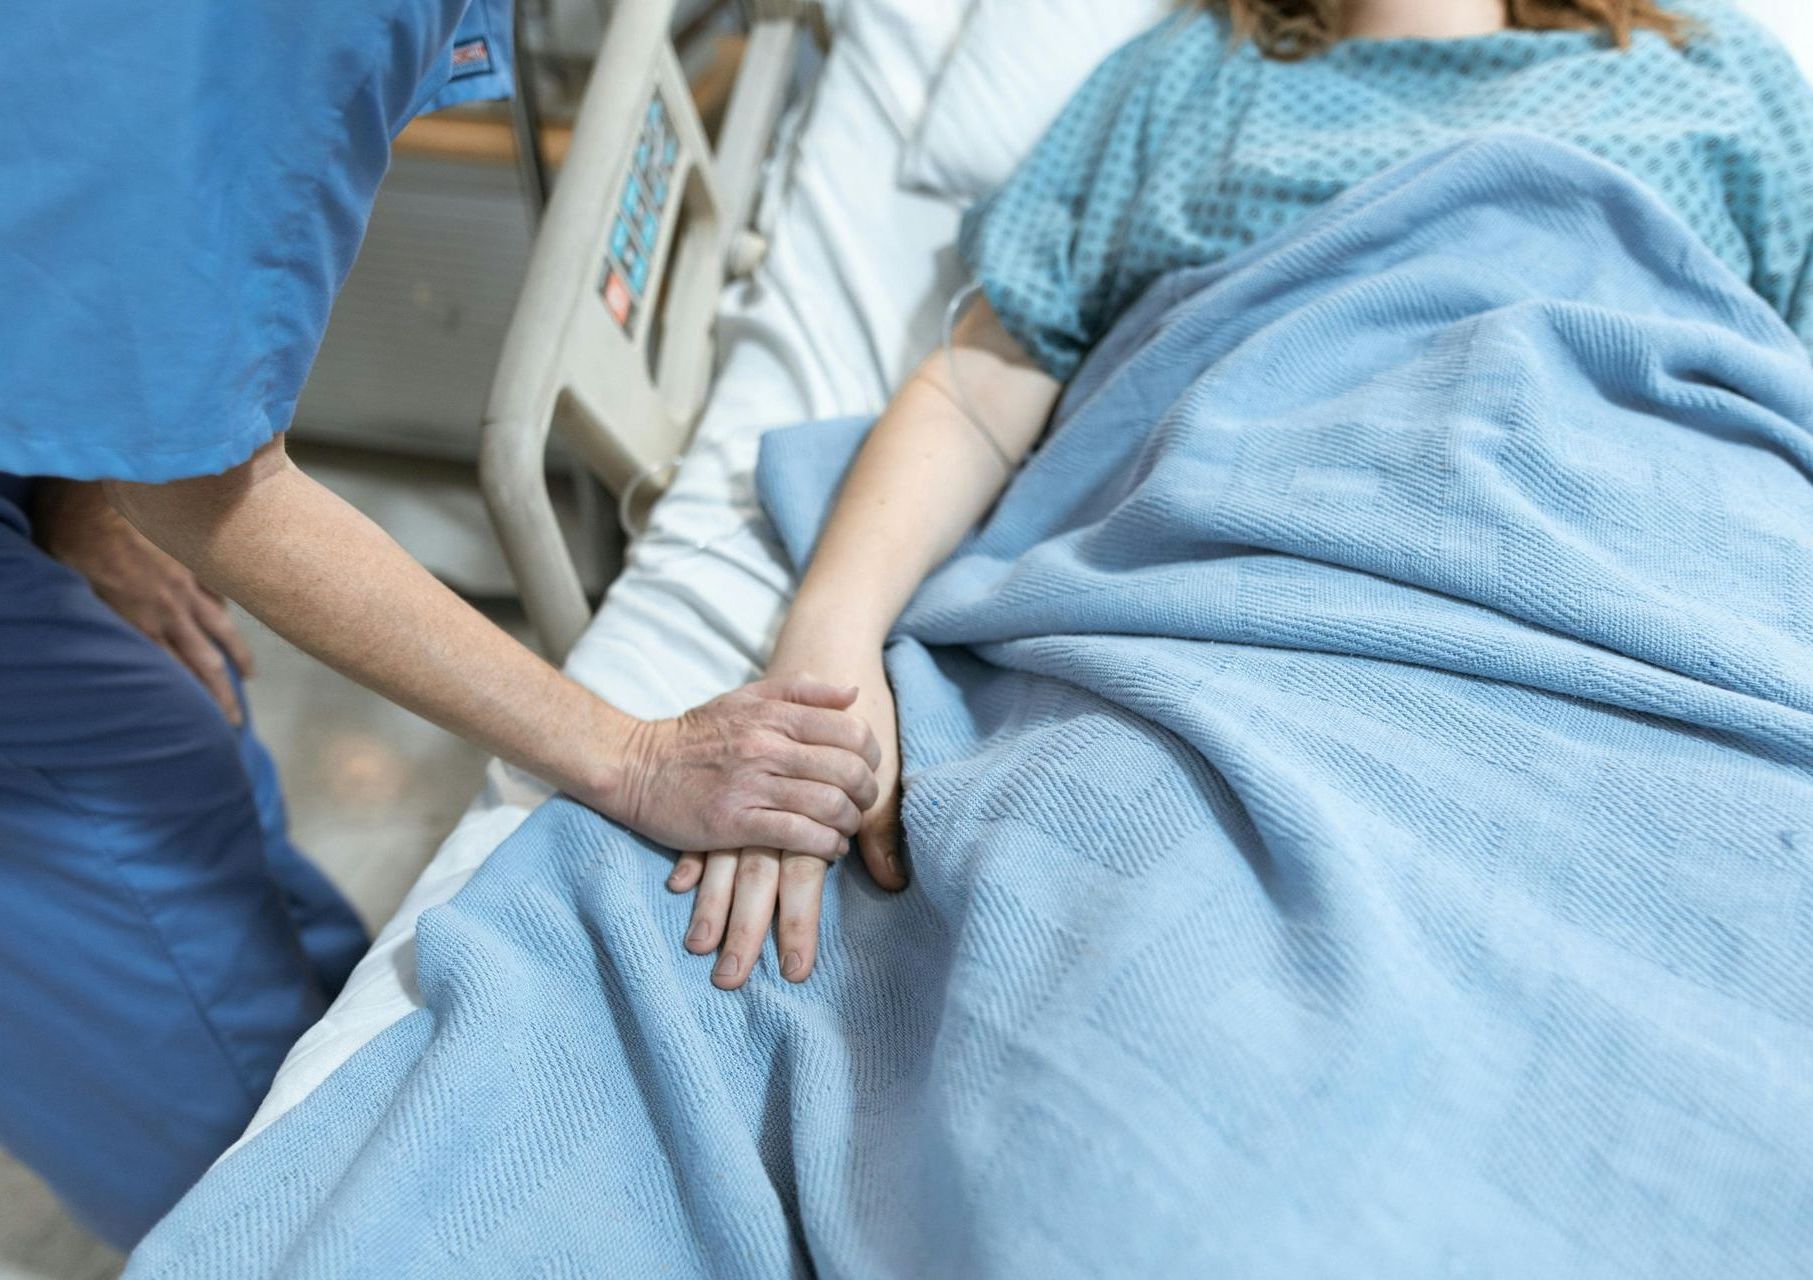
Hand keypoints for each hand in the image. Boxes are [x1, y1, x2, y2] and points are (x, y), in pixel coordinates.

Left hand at [35, 481, 254, 723]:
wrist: (96, 502)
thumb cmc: (74, 546)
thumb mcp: (78, 596)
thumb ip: (105, 624)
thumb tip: (117, 648)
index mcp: (142, 624)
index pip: (178, 674)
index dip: (198, 702)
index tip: (214, 723)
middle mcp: (171, 611)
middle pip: (205, 662)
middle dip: (222, 695)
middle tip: (236, 720)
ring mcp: (184, 584)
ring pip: (220, 627)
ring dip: (237, 655)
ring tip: (249, 674)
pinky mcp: (189, 560)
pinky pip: (215, 589)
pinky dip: (223, 607)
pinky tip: (228, 616)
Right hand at [605, 675, 881, 857]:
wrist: (637, 766)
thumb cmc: (697, 734)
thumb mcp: (746, 697)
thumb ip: (800, 690)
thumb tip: (852, 692)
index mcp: (774, 716)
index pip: (850, 732)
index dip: (872, 755)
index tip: (867, 770)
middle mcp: (767, 747)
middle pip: (846, 770)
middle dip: (866, 793)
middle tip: (863, 804)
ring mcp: (751, 785)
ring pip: (827, 804)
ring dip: (849, 822)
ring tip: (846, 828)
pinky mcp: (735, 822)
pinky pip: (798, 835)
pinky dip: (825, 845)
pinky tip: (828, 847)